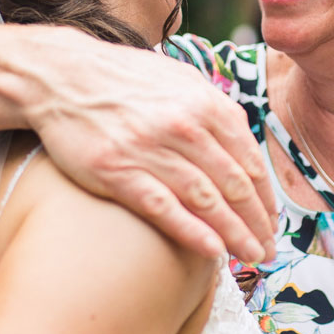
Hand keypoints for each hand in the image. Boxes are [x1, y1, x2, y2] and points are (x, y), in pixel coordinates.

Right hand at [23, 30, 276, 262]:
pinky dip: (193, 232)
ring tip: (250, 257)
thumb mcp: (179, 79)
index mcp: (206, 104)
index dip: (265, 198)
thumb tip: (244, 142)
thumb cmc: (124, 80)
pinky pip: (165, 208)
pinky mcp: (118, 171)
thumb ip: (214, 109)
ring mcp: (151, 150)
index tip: (272, 223)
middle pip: (235, 186)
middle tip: (269, 250)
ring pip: (207, 201)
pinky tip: (213, 252)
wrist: (61, 76)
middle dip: (257, 223)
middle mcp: (185, 127)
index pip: (249, 162)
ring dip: (235, 234)